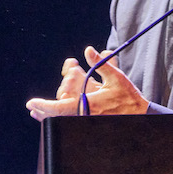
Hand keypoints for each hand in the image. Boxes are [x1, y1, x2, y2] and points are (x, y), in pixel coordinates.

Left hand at [26, 47, 147, 118]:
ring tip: (35, 112)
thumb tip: (87, 50)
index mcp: (89, 105)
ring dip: (48, 115)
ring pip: (62, 120)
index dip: (44, 105)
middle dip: (45, 110)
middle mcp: (85, 115)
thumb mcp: (116, 77)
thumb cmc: (129, 97)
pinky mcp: (89, 124)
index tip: (31, 103)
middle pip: (58, 114)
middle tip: (32, 107)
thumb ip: (100, 63)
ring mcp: (87, 121)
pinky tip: (48, 117)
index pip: (61, 107)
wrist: (141, 117)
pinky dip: (58, 118)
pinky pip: (69, 122)